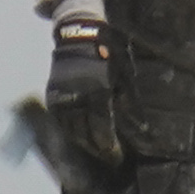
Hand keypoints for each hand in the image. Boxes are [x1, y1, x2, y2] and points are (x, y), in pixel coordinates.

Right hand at [40, 26, 122, 171]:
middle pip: (85, 133)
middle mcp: (77, 97)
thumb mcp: (124, 76)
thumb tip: (141, 128)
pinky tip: (79, 138)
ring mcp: (62, 96)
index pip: (102, 128)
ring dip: (83, 144)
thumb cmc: (108, 53)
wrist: (79, 34)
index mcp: (98, 92)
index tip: (117, 157)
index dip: (109, 146)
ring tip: (95, 152)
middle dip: (97, 149)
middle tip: (108, 159)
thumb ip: (130, 104)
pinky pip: (60, 121)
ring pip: (70, 130)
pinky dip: (69, 132)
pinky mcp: (53, 94)